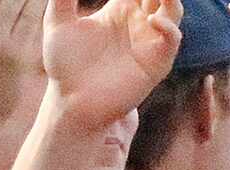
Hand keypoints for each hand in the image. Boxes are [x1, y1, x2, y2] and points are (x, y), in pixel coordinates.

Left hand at [43, 0, 181, 132]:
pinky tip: (151, 20)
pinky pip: (171, 40)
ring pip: (172, 12)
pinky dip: (168, 28)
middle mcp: (137, 23)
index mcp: (118, 10)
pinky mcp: (156, 63)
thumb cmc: (64, 64)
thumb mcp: (58, 21)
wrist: (73, 100)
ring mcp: (149, 42)